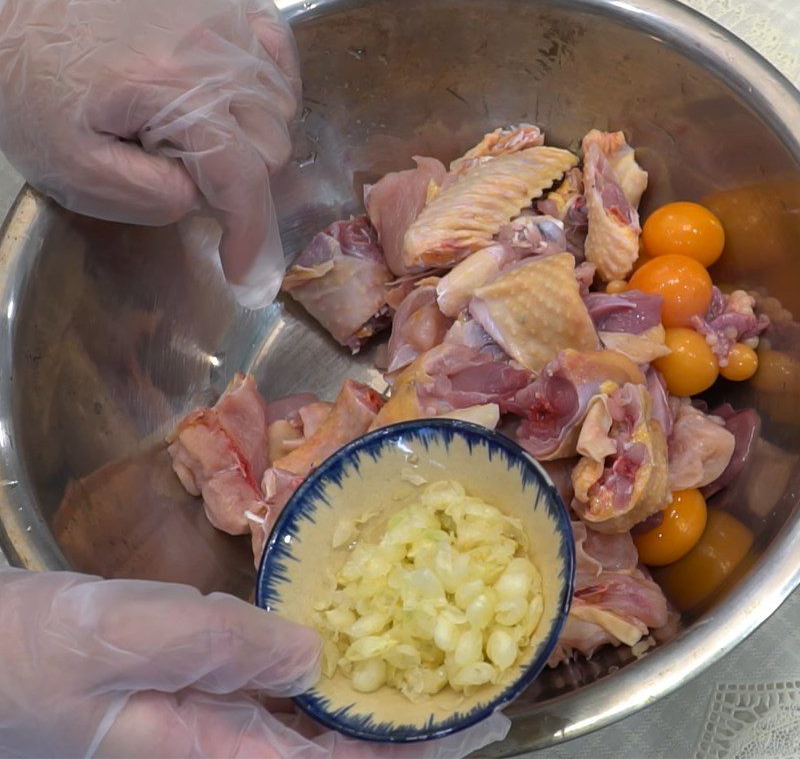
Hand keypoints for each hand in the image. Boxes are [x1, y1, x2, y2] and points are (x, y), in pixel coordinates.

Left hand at [0, 0, 299, 307]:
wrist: (17, 26)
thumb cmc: (40, 97)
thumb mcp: (79, 171)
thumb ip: (151, 196)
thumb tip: (203, 197)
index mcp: (166, 86)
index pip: (242, 174)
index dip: (248, 229)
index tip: (239, 264)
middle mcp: (206, 43)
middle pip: (272, 143)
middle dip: (242, 178)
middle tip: (195, 176)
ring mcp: (219, 13)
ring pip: (283, 103)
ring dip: (255, 135)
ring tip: (203, 133)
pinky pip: (279, 50)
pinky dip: (272, 83)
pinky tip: (237, 100)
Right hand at [0, 569, 509, 756]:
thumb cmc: (30, 653)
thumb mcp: (126, 637)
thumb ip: (224, 646)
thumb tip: (316, 654)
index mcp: (214, 750)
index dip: (414, 753)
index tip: (480, 723)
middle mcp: (222, 743)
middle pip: (337, 752)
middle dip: (409, 727)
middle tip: (473, 684)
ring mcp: (210, 717)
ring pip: (313, 720)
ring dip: (372, 697)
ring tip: (428, 661)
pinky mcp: (198, 684)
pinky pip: (279, 685)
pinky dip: (323, 670)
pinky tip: (342, 643)